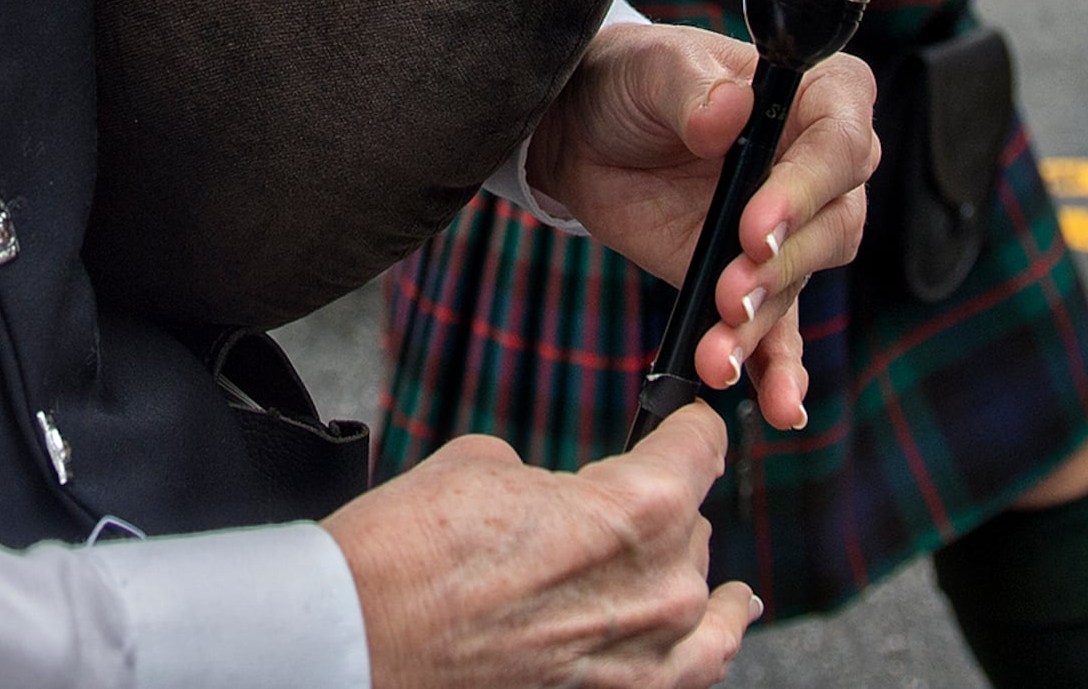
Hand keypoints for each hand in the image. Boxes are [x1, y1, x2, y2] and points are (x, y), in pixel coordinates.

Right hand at [327, 408, 759, 688]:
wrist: (365, 642)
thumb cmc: (411, 551)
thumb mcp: (485, 467)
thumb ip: (549, 480)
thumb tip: (558, 500)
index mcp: (641, 508)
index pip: (699, 450)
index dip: (689, 427)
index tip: (685, 424)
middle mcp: (663, 588)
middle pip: (694, 529)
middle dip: (659, 511)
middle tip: (608, 510)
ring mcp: (646, 658)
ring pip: (702, 605)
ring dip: (691, 580)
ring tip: (716, 578)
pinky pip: (693, 670)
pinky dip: (706, 645)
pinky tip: (722, 625)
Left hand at [522, 22, 877, 429]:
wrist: (583, 131)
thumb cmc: (631, 79)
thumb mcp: (652, 66)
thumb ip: (692, 88)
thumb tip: (729, 114)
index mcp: (814, 96)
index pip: (841, 140)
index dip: (806, 187)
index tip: (756, 225)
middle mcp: (817, 168)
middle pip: (834, 224)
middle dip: (782, 266)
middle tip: (729, 293)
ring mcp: (791, 230)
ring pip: (799, 285)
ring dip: (760, 326)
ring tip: (717, 356)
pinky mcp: (756, 281)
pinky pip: (780, 332)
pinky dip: (779, 370)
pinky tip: (779, 408)